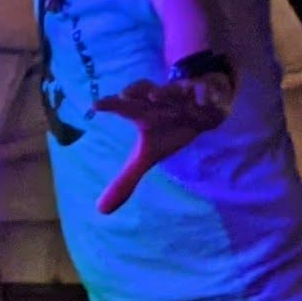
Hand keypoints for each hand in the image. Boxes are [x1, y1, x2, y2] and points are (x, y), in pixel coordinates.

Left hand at [90, 72, 232, 211]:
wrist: (202, 109)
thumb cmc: (168, 129)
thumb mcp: (148, 156)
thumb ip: (126, 179)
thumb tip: (101, 210)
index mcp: (143, 113)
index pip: (124, 107)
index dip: (110, 105)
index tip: (95, 105)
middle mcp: (160, 100)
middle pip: (146, 93)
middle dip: (136, 92)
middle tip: (124, 95)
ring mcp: (183, 95)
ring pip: (174, 90)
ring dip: (166, 92)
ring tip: (155, 97)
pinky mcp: (206, 94)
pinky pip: (206, 92)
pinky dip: (205, 95)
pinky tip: (204, 100)